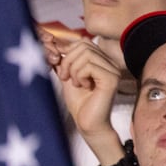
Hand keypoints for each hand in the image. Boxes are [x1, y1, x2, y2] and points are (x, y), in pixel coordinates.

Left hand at [46, 34, 125, 150]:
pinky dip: (80, 76)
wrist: (87, 123)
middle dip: (67, 61)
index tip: (61, 71)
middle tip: (65, 77)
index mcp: (101, 60)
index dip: (66, 53)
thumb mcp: (67, 77)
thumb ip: (64, 62)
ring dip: (73, 69)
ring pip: (85, 54)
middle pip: (83, 45)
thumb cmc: (79, 103)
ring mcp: (112, 69)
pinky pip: (89, 66)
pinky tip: (83, 86)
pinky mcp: (111, 78)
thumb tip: (54, 46)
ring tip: (75, 83)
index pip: (83, 42)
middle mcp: (109, 62)